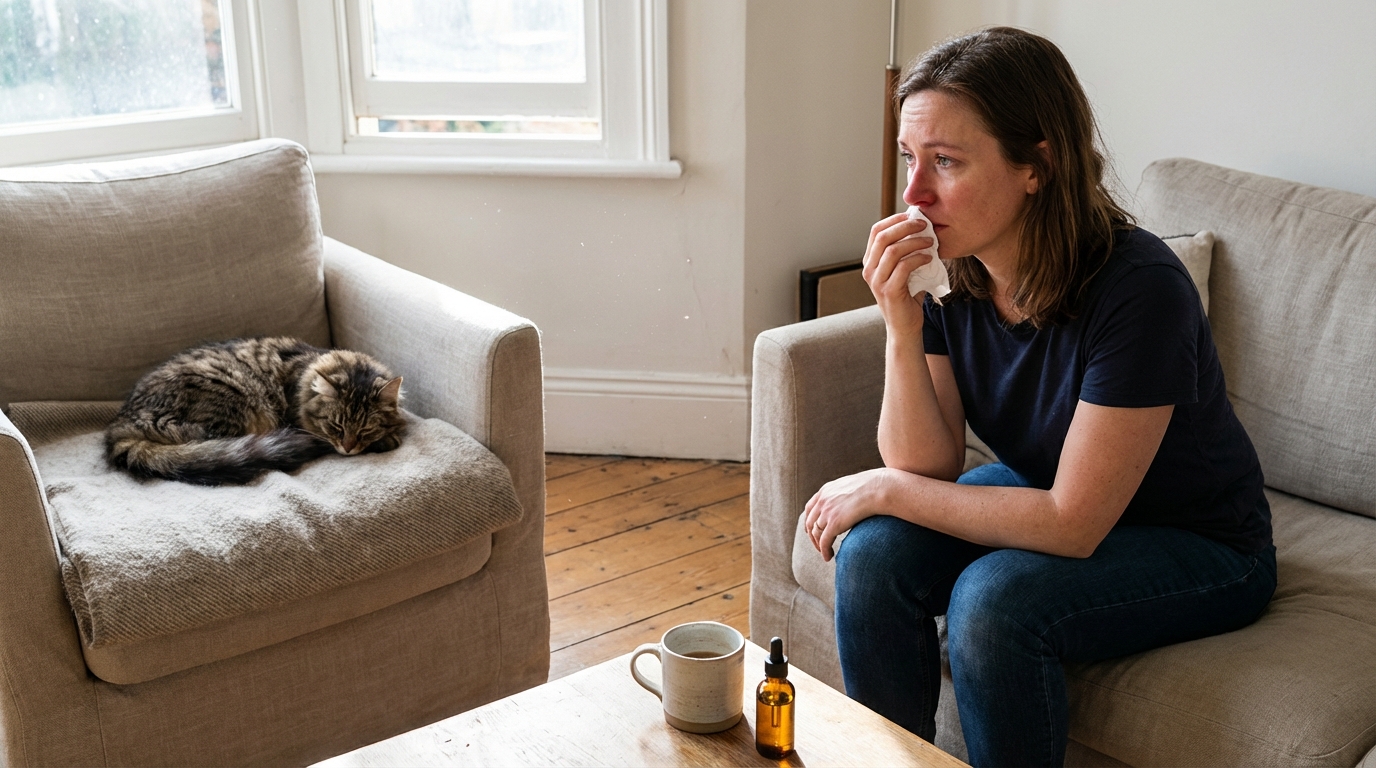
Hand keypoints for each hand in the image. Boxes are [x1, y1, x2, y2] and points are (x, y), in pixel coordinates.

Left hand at [803, 468, 890, 561]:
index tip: (812, 530)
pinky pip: (824, 542)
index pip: (810, 508)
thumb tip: (850, 503)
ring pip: (816, 533)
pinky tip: (828, 557)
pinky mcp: (834, 524)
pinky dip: (824, 551)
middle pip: (810, 522)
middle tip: (820, 545)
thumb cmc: (873, 488)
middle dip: (813, 536)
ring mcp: (827, 512)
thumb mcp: (852, 487)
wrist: (879, 489)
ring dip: (819, 546)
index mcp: (826, 490)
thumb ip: (845, 495)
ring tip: (827, 553)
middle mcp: (823, 501)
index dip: (810, 521)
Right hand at [862, 213, 935, 337]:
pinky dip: (918, 259)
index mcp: (870, 261)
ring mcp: (877, 282)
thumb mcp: (904, 269)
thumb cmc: (908, 296)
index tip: (914, 216)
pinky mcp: (889, 292)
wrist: (905, 327)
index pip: (876, 231)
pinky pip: (903, 268)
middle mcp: (869, 270)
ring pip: (893, 250)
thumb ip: (906, 251)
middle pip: (883, 237)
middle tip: (925, 224)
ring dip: (915, 242)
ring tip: (931, 241)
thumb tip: (921, 226)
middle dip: (906, 226)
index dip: (895, 219)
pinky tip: (930, 258)